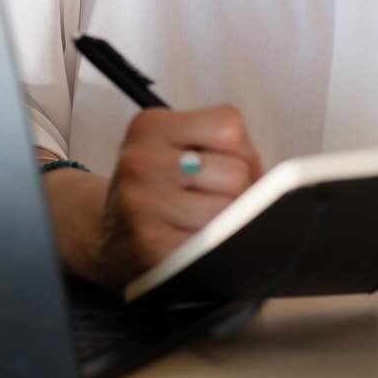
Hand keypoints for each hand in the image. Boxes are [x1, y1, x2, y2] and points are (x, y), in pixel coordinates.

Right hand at [87, 105, 264, 289]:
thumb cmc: (154, 190)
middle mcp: (141, 159)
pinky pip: (211, 246)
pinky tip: (194, 244)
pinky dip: (214, 250)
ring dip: (227, 224)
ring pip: (228, 212)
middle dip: (238, 193)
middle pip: (235, 173)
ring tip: (202, 224)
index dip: (243, 153)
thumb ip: (223, 150)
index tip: (228, 168)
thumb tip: (273, 181)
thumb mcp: (173, 149)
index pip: (229, 126)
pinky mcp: (149, 244)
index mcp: (151, 126)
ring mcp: (141, 202)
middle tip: (214, 202)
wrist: (105, 235)